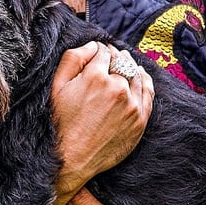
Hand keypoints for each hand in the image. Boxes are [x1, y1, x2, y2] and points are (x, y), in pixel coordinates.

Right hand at [29, 42, 152, 204]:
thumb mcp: (57, 86)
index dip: (99, 51)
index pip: (103, 52)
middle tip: (109, 58)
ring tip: (123, 66)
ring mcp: (132, 104)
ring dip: (129, 67)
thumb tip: (93, 45)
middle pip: (121, 61)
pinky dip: (145, 80)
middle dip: (114, 57)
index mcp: (96, 76)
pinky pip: (148, 91)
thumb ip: (73, 58)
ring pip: (136, 74)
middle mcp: (118, 88)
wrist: (72, 159)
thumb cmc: (60, 123)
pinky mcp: (140, 119)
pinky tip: (140, 76)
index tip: (97, 54)